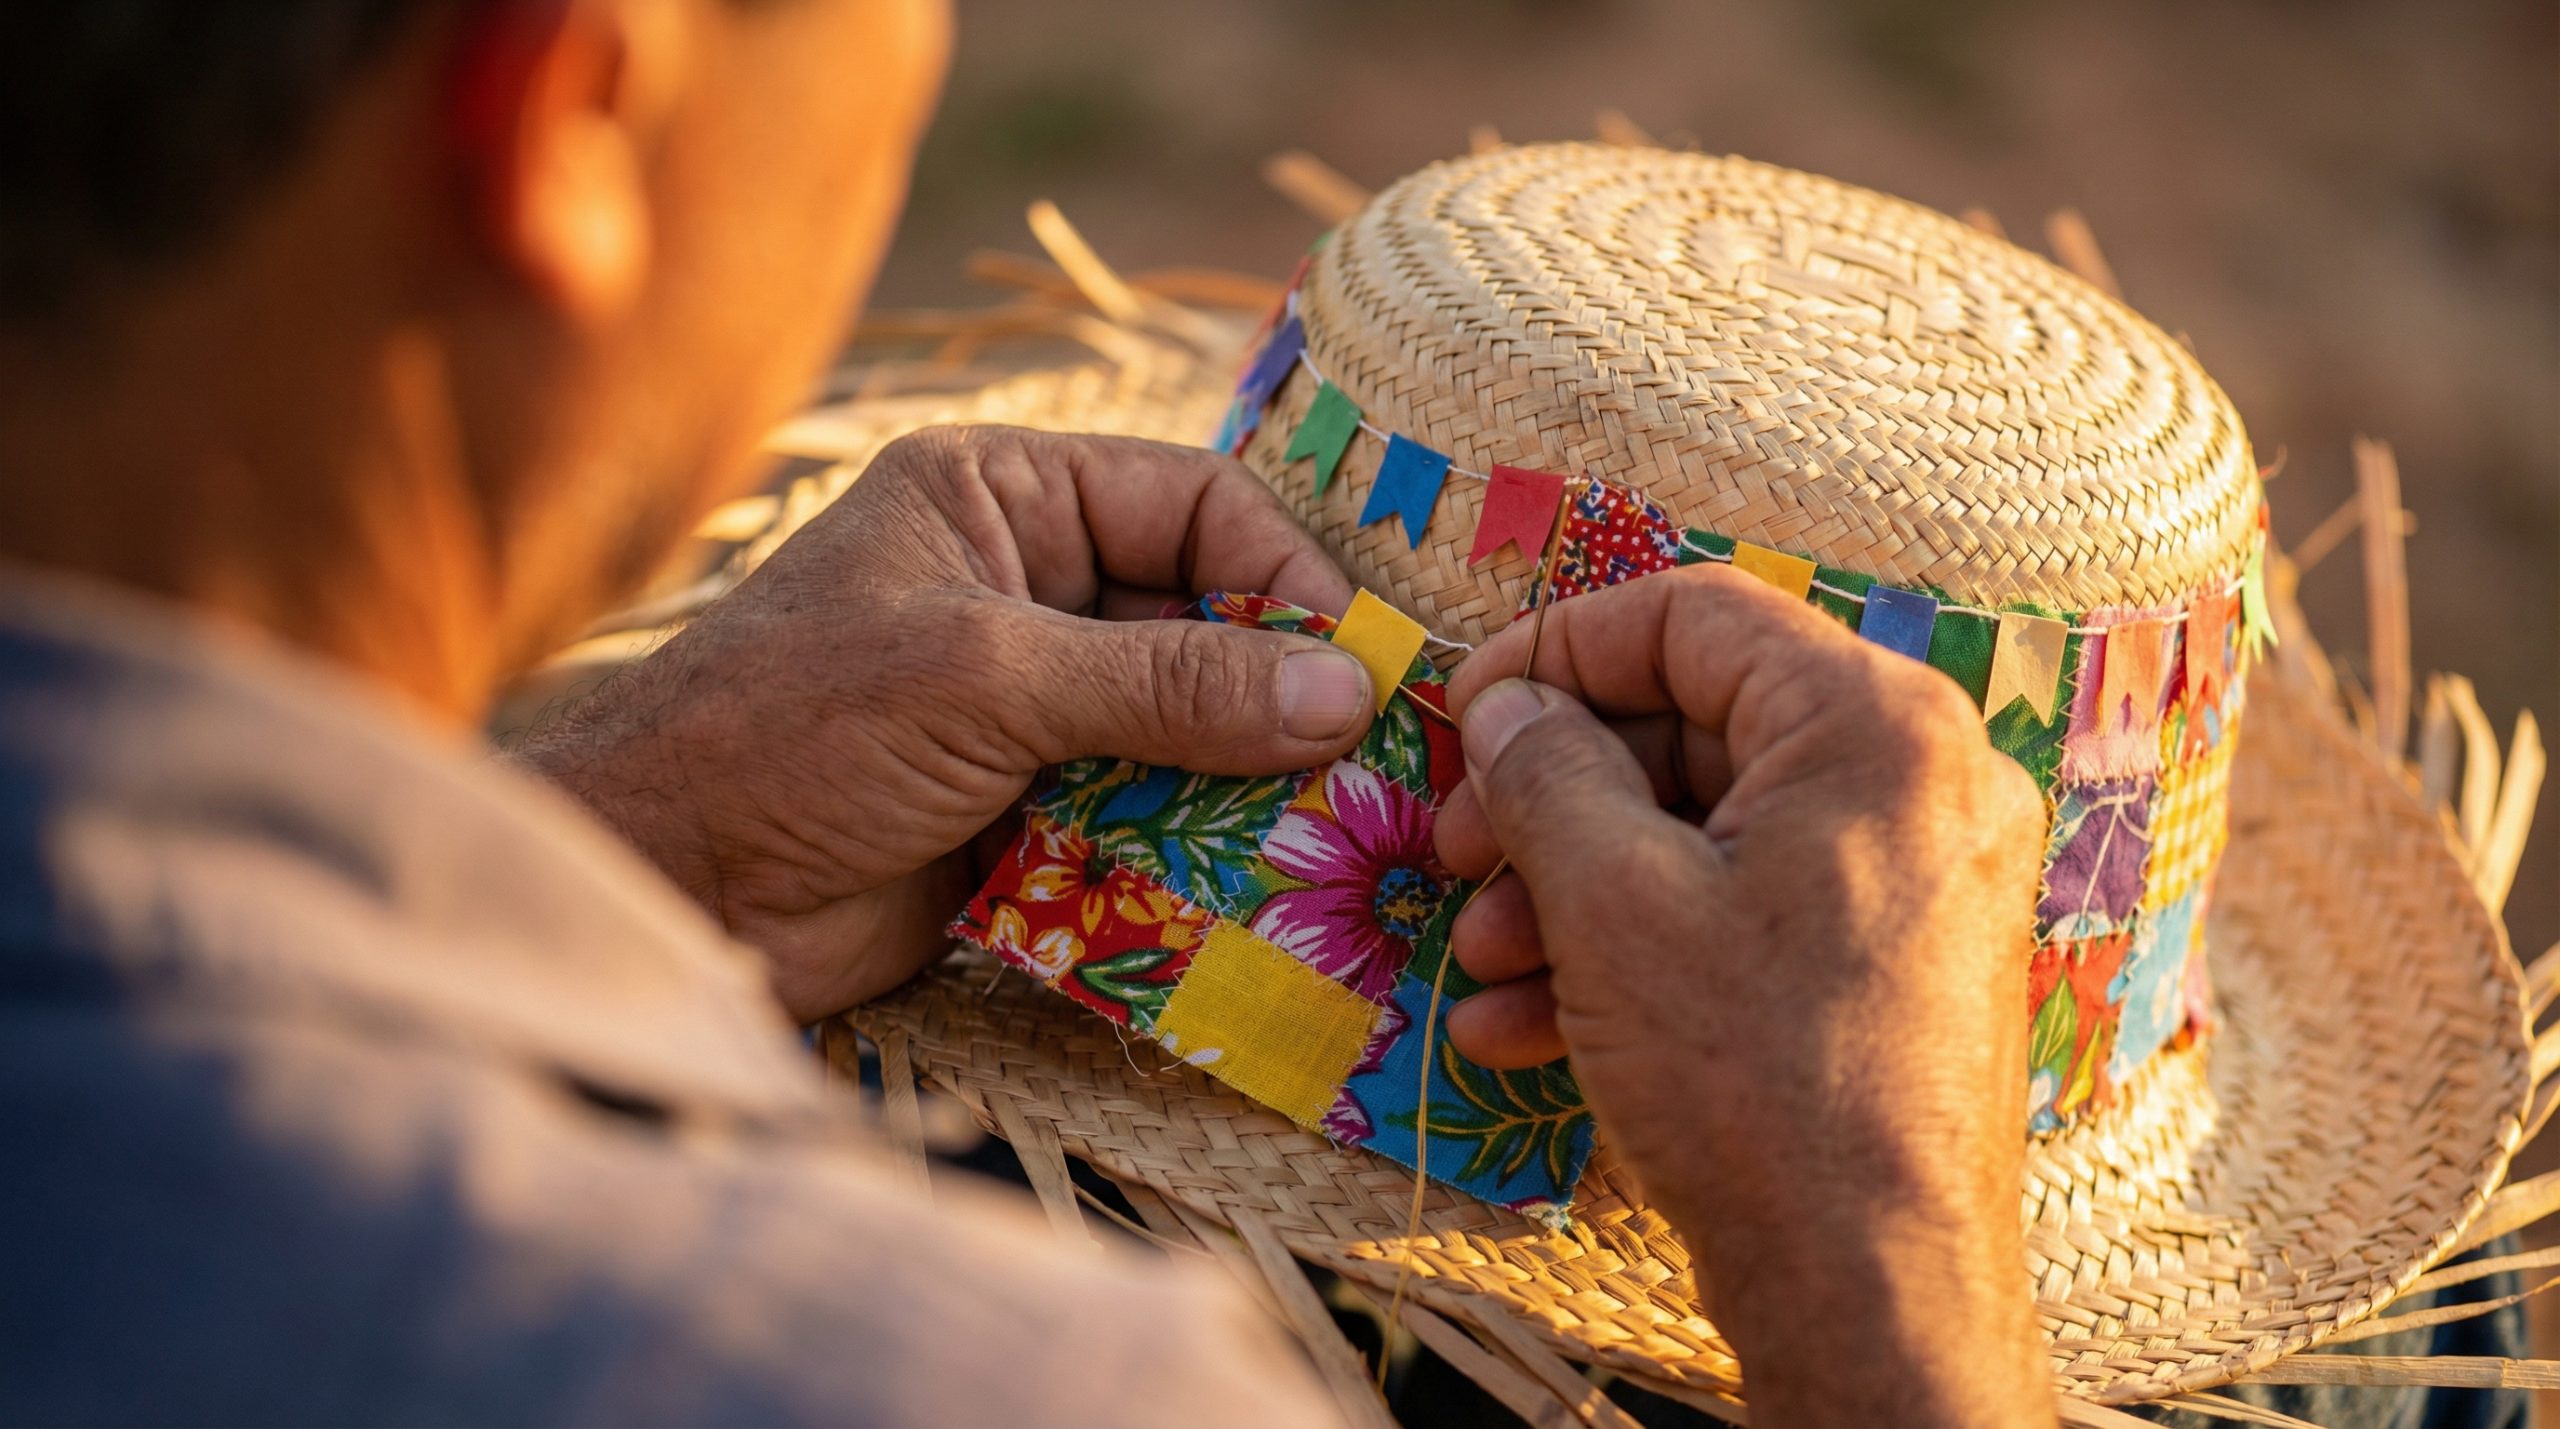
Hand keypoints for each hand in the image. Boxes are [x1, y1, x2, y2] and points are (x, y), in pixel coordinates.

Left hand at [517, 425, 1375, 1020]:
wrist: (663, 888)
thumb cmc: (795, 732)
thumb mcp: (989, 677)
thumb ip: (1168, 681)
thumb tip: (1341, 691)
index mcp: (1002, 497)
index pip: (1193, 503)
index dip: (1283, 572)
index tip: (1356, 664)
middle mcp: (1024, 588)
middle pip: (1204, 620)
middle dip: (1280, 694)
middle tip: (1369, 768)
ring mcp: (1028, 708)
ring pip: (1188, 731)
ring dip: (1249, 786)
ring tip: (1333, 839)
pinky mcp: (1027, 814)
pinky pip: (1148, 819)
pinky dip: (1201, 856)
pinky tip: (1260, 894)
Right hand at [1433, 565, 2053, 1427]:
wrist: (1872, 1290)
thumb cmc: (1756, 1080)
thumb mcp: (1614, 902)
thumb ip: (1547, 770)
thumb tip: (1508, 705)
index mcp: (1877, 725)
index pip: (1694, 614)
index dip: (1556, 650)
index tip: (1463, 712)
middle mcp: (1921, 779)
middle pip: (1696, 724)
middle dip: (1553, 793)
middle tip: (1455, 850)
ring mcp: (1916, 875)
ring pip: (1709, 828)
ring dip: (1574, 884)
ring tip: (1483, 960)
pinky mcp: (1892, 962)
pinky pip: (1749, 907)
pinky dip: (1640, 945)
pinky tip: (1527, 1023)